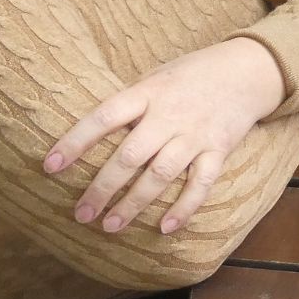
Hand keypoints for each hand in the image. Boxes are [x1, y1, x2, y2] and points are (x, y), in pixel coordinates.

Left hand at [44, 37, 285, 233]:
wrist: (248, 70)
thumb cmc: (193, 74)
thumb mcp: (156, 77)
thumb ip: (130, 103)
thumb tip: (92, 133)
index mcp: (148, 93)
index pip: (104, 117)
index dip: (75, 141)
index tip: (50, 166)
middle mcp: (170, 115)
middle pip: (130, 156)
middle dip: (102, 188)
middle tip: (81, 214)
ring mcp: (196, 135)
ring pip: (161, 175)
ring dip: (134, 204)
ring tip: (110, 227)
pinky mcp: (219, 150)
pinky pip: (201, 184)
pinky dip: (185, 207)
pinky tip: (166, 228)